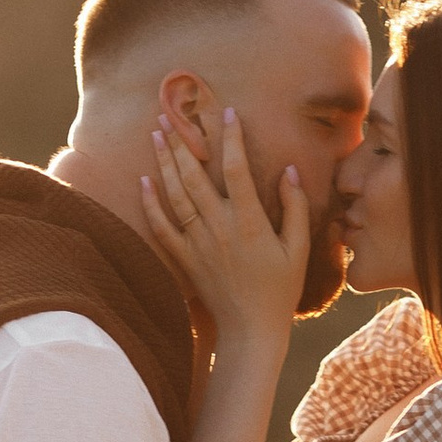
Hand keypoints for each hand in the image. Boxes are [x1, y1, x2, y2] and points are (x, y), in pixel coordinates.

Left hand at [139, 105, 310, 346]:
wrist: (250, 329)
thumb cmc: (280, 289)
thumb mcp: (298, 248)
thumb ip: (295, 207)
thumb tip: (289, 170)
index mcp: (249, 222)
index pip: (236, 169)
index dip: (231, 138)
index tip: (227, 112)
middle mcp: (219, 227)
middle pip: (195, 175)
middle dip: (183, 141)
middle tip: (171, 114)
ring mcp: (198, 243)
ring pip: (175, 195)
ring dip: (164, 162)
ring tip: (156, 134)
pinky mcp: (185, 258)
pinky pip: (162, 227)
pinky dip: (150, 203)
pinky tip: (143, 180)